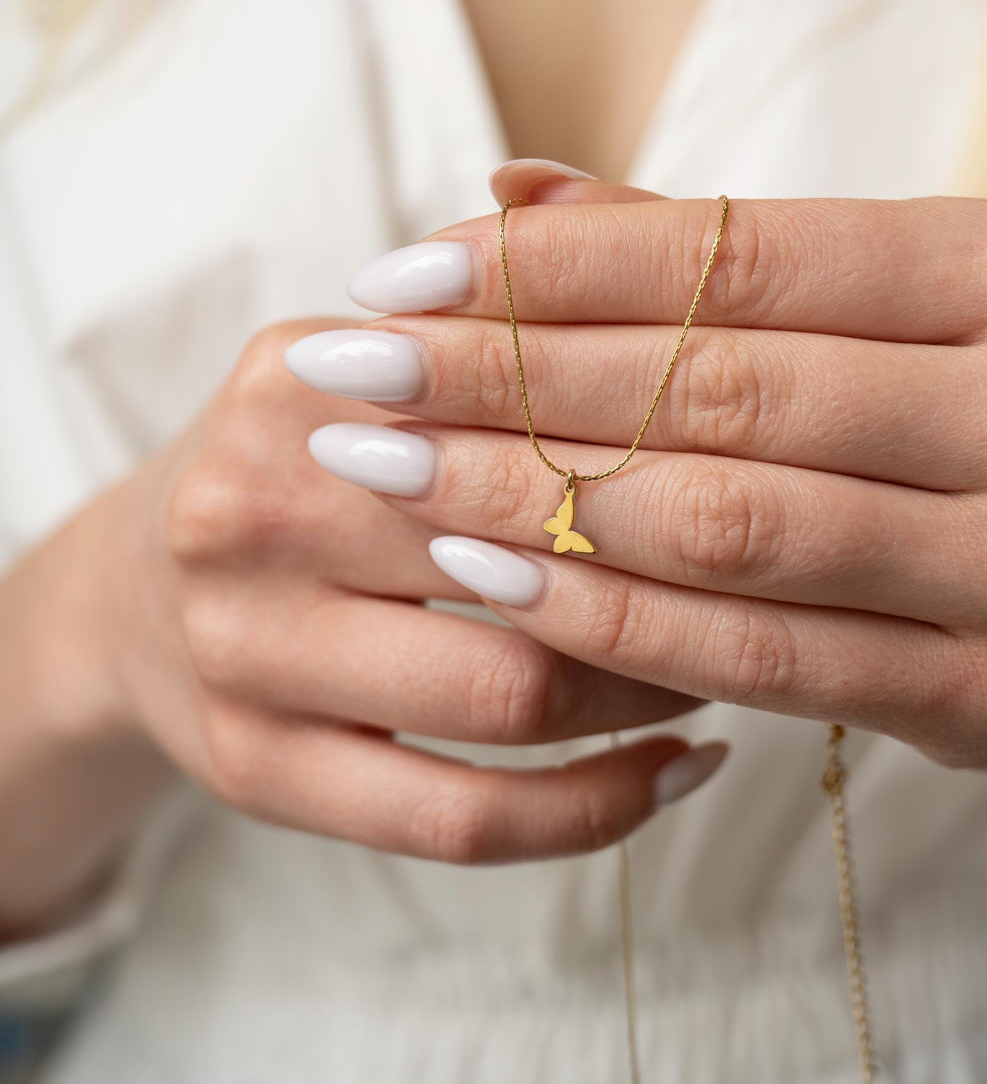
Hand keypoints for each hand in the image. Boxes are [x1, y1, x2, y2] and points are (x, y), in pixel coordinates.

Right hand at [11, 312, 719, 888]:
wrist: (129, 593)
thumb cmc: (298, 468)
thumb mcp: (360, 366)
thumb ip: (496, 314)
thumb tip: (668, 261)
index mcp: (294, 387)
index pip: (517, 411)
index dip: (658, 446)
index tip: (756, 467)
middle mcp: (248, 514)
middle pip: (520, 558)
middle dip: (667, 578)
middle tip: (760, 582)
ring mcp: (242, 657)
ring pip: (505, 699)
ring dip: (648, 693)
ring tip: (721, 671)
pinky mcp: (257, 772)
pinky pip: (462, 822)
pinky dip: (595, 811)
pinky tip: (677, 774)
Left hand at [305, 166, 986, 772]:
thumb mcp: (912, 297)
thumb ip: (721, 254)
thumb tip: (515, 188)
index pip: (736, 259)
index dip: (554, 267)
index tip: (401, 273)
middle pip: (711, 387)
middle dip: (508, 379)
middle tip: (357, 372)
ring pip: (726, 524)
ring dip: (531, 498)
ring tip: (390, 468)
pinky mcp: (984, 699)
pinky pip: (765, 660)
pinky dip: (616, 620)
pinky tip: (493, 579)